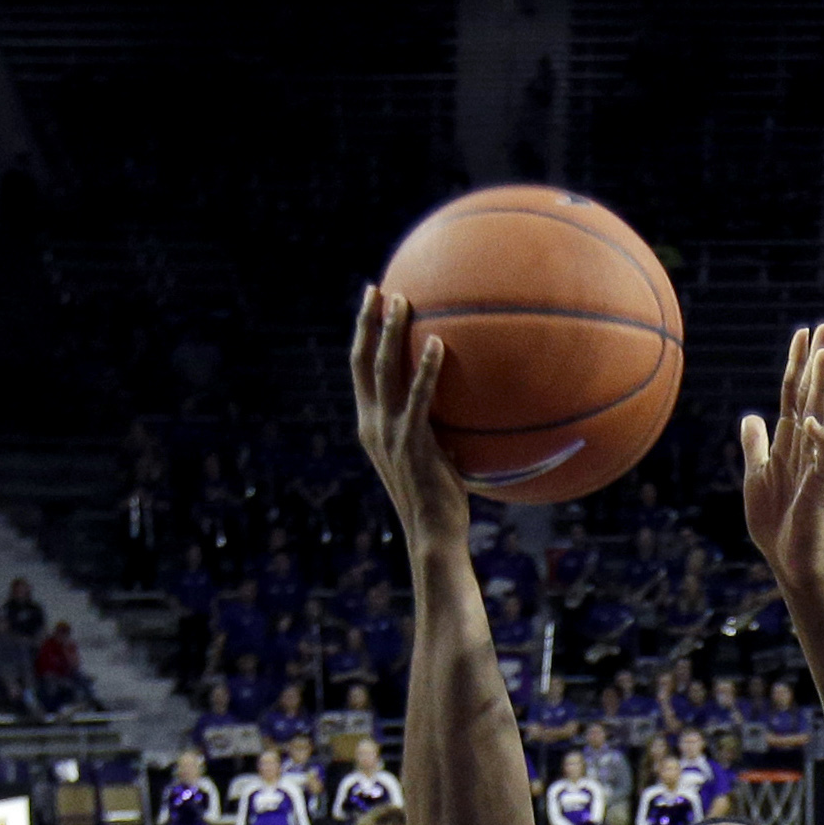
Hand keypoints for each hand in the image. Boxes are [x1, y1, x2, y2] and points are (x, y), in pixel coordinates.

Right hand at [348, 284, 473, 560]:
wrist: (433, 535)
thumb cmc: (439, 501)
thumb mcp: (431, 458)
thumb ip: (434, 429)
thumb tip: (464, 407)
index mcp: (371, 426)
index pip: (359, 372)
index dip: (361, 336)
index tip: (369, 304)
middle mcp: (372, 425)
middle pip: (361, 362)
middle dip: (366, 322)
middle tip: (376, 289)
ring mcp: (388, 433)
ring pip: (383, 370)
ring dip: (390, 332)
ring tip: (402, 301)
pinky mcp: (411, 442)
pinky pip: (418, 396)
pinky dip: (425, 368)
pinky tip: (437, 343)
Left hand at [738, 325, 823, 599]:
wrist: (791, 562)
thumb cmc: (777, 523)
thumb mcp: (756, 477)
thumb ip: (755, 446)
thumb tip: (749, 417)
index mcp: (789, 444)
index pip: (793, 396)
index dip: (796, 365)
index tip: (803, 334)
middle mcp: (805, 449)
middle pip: (809, 398)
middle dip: (815, 363)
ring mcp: (814, 467)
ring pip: (819, 418)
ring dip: (821, 388)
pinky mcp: (820, 490)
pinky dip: (820, 441)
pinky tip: (813, 422)